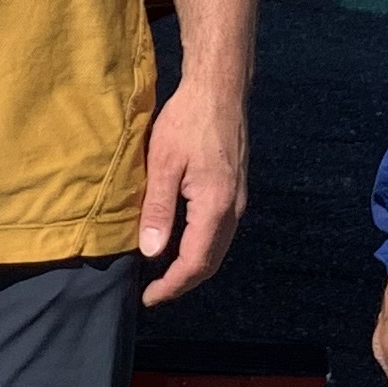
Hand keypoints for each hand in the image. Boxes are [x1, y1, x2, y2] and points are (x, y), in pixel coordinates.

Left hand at [136, 75, 247, 304]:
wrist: (220, 89)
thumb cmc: (188, 120)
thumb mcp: (162, 163)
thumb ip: (158, 210)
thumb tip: (152, 252)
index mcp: (215, 206)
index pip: (196, 262)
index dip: (172, 285)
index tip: (149, 298)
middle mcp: (234, 208)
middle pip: (212, 261)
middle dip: (183, 282)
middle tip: (155, 293)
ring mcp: (238, 198)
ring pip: (218, 247)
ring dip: (193, 265)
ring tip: (164, 274)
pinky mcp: (235, 188)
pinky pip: (220, 230)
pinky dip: (201, 246)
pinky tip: (180, 242)